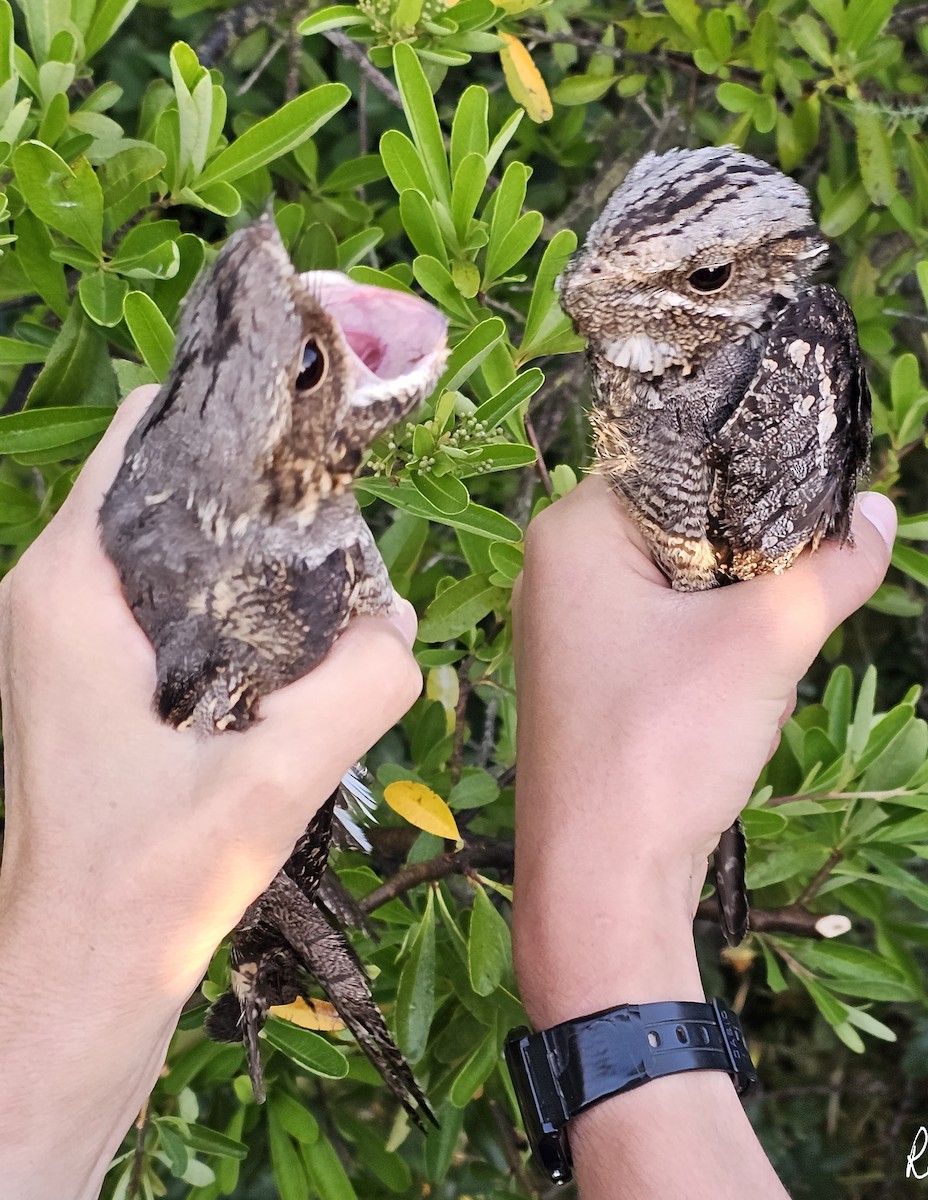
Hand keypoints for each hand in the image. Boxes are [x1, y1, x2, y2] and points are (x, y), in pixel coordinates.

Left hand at [0, 389, 421, 1198]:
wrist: (83, 975)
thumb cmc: (147, 884)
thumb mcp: (274, 781)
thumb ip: (359, 688)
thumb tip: (401, 625)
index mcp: (70, 587)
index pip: (148, 433)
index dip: (236, 410)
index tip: (322, 419)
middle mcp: (59, 593)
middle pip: (170, 482)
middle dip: (260, 485)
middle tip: (349, 512)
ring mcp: (74, 637)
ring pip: (179, 542)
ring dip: (257, 549)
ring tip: (337, 575)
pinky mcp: (98, 678)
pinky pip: (178, 598)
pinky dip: (240, 600)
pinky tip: (302, 639)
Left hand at [510, 477, 894, 1199]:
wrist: (602, 882)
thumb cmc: (665, 742)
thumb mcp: (767, 642)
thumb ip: (833, 569)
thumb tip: (882, 514)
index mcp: (572, 534)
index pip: (677, 467)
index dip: (754, 485)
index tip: (815, 515)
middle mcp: (555, 574)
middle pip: (683, 531)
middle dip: (750, 568)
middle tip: (790, 601)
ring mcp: (567, 635)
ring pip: (681, 592)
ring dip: (736, 622)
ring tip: (755, 667)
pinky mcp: (588, 686)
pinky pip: (664, 641)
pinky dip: (709, 660)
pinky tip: (729, 706)